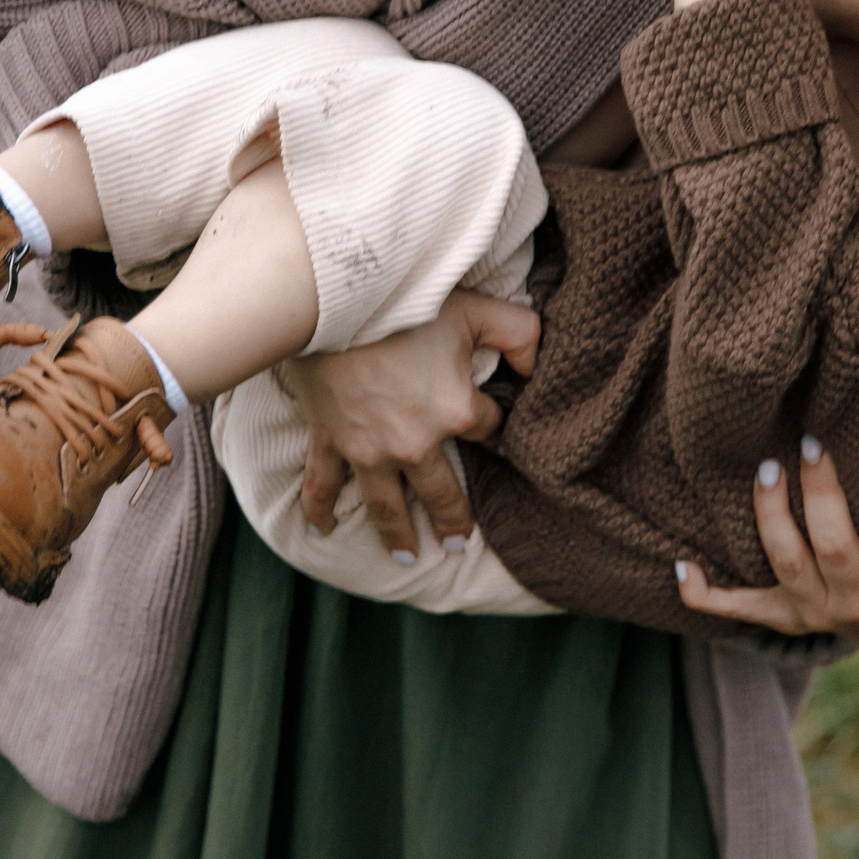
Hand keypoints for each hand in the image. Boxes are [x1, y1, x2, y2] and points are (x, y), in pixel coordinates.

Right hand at [286, 291, 540, 556]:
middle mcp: (414, 444)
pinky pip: (323, 483)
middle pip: (441, 493)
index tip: (493, 431)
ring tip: (408, 558)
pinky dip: (320, 508)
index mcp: (456, 412)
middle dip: (453, 521)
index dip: (495, 428)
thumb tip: (538, 366)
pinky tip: (322, 529)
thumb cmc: (404, 300)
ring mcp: (368, 448)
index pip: (489, 430)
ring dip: (397, 535)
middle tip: (458, 544)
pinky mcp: (328, 439)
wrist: (331, 300)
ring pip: (386, 505)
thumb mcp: (478, 308)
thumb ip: (521, 334)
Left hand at [675, 440, 858, 645]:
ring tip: (767, 470)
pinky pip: (742, 610)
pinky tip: (682, 569)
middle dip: (824, 497)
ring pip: (789, 564)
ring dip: (771, 518)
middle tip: (815, 444)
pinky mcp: (785, 616)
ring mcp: (818, 612)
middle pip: (839, 549)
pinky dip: (708, 596)